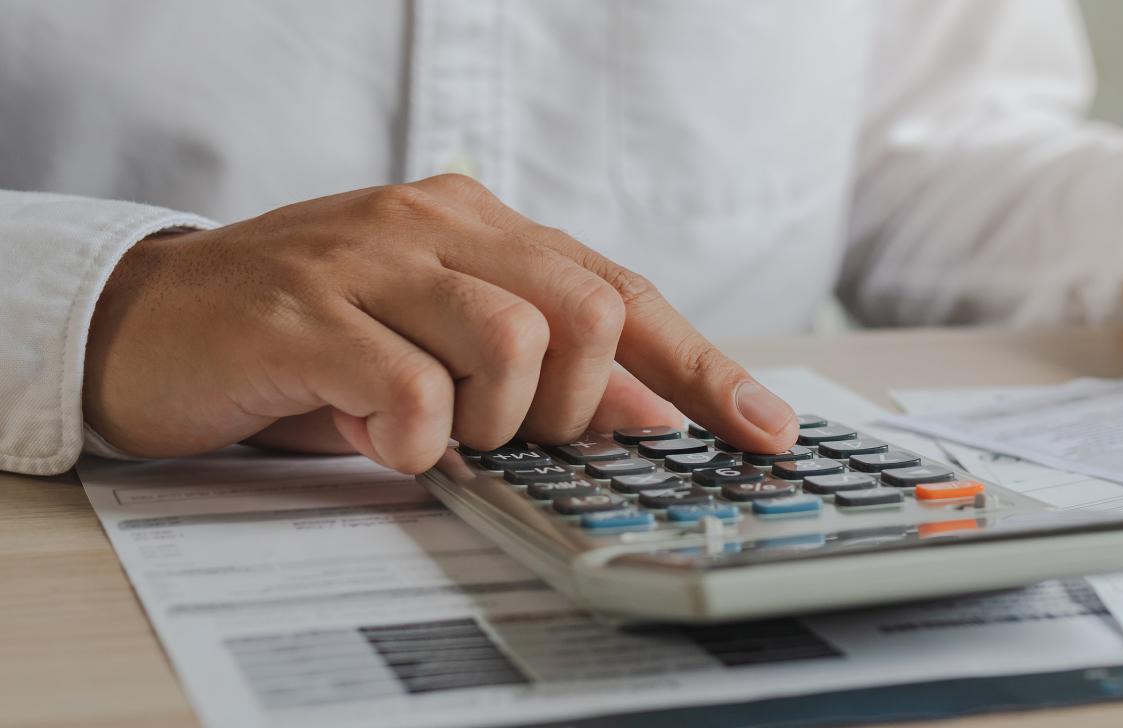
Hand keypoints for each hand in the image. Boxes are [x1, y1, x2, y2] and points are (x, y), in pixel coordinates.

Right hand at [83, 175, 798, 472]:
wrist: (155, 321)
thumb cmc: (314, 339)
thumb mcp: (442, 353)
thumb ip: (545, 377)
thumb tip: (655, 422)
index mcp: (483, 227)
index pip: (625, 290)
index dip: (704, 368)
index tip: (767, 428)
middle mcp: (436, 224)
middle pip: (589, 305)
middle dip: (580, 401)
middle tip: (518, 433)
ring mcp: (368, 259)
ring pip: (513, 337)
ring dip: (495, 420)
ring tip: (437, 431)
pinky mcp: (301, 311)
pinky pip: (408, 386)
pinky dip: (414, 438)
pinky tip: (379, 438)